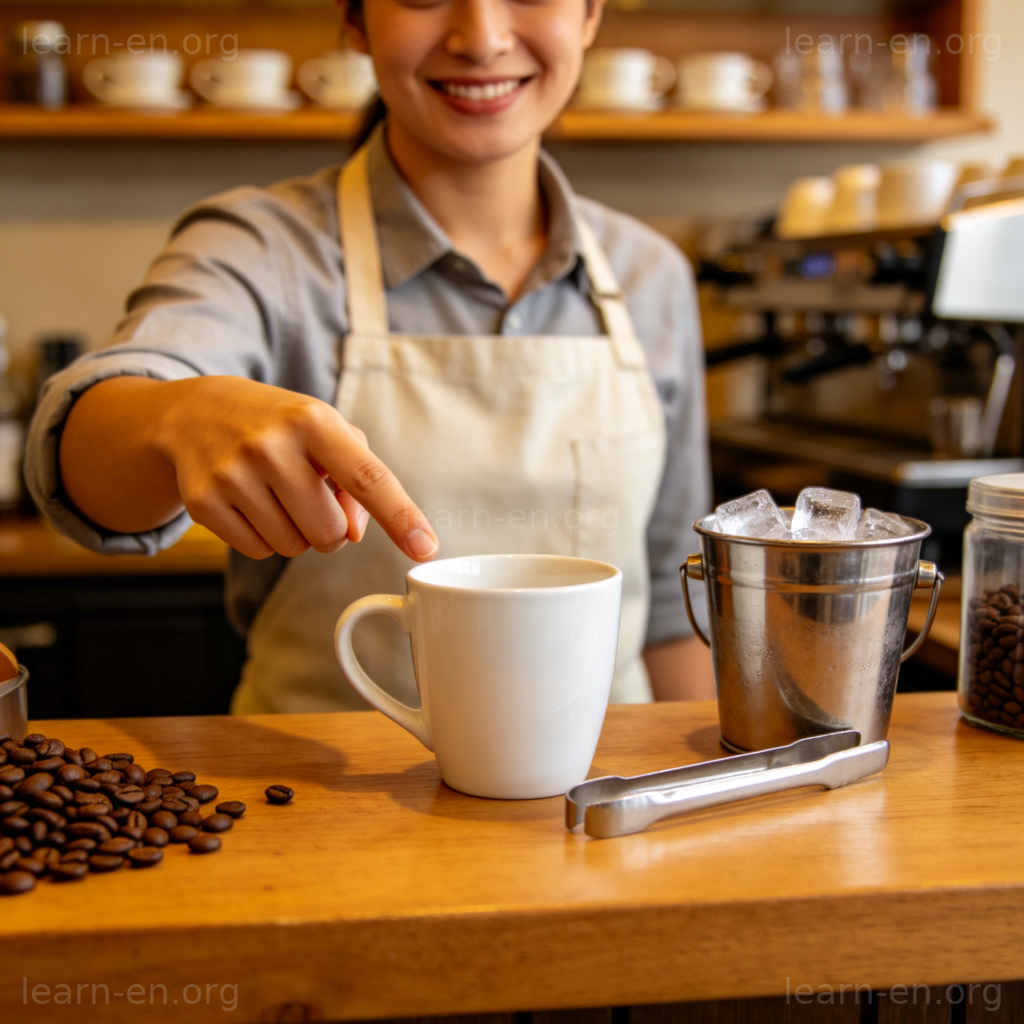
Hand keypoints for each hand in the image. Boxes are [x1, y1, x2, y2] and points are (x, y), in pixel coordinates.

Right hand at [156, 376, 438, 560]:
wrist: (195, 412)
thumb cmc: (280, 425)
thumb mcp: (327, 432)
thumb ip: (359, 480)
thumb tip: (354, 534)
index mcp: (313, 421)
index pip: (367, 477)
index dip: (400, 515)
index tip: (426, 546)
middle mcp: (271, 445)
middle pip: (329, 533)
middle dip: (330, 529)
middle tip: (311, 499)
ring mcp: (233, 474)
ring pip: (293, 547)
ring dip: (296, 533)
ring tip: (277, 495)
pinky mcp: (203, 501)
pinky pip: (258, 551)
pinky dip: (263, 537)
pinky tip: (251, 504)